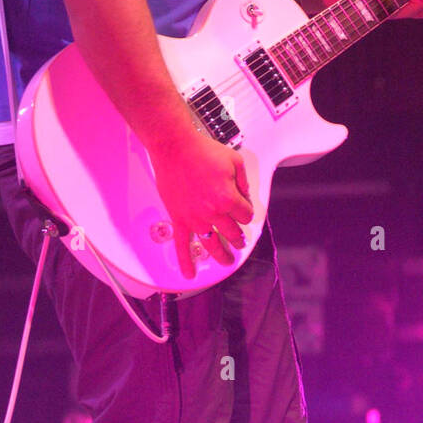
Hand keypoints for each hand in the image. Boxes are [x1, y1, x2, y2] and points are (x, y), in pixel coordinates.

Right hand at [149, 130, 253, 279]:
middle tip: (240, 241)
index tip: (245, 211)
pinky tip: (190, 274)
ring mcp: (195, 219)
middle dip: (238, 237)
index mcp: (229, 199)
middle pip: (232, 232)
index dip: (247, 212)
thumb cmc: (203, 151)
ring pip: (212, 244)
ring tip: (227, 261)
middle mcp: (213, 213)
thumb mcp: (234, 161)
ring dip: (222, 255)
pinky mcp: (179, 219)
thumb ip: (243, 180)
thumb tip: (244, 195)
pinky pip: (182, 245)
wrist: (175, 148)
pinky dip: (185, 261)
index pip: (246, 215)